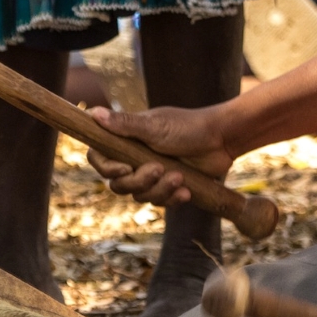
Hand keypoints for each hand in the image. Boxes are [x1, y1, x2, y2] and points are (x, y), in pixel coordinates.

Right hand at [87, 104, 233, 205]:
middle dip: (139, 181)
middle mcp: (134, 158)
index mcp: (126, 141)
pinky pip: (160, 203)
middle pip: (119, 184)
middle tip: (159, 168)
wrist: (222, 140)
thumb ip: (124, 124)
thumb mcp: (155, 126)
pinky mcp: (168, 187)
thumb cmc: (189, 127)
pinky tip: (187, 190)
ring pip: (140, 196)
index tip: (124, 168)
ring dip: (159, 190)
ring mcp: (151, 174)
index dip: (107, 169)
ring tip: (179, 177)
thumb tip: (94, 113)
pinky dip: (172, 198)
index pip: (99, 159)